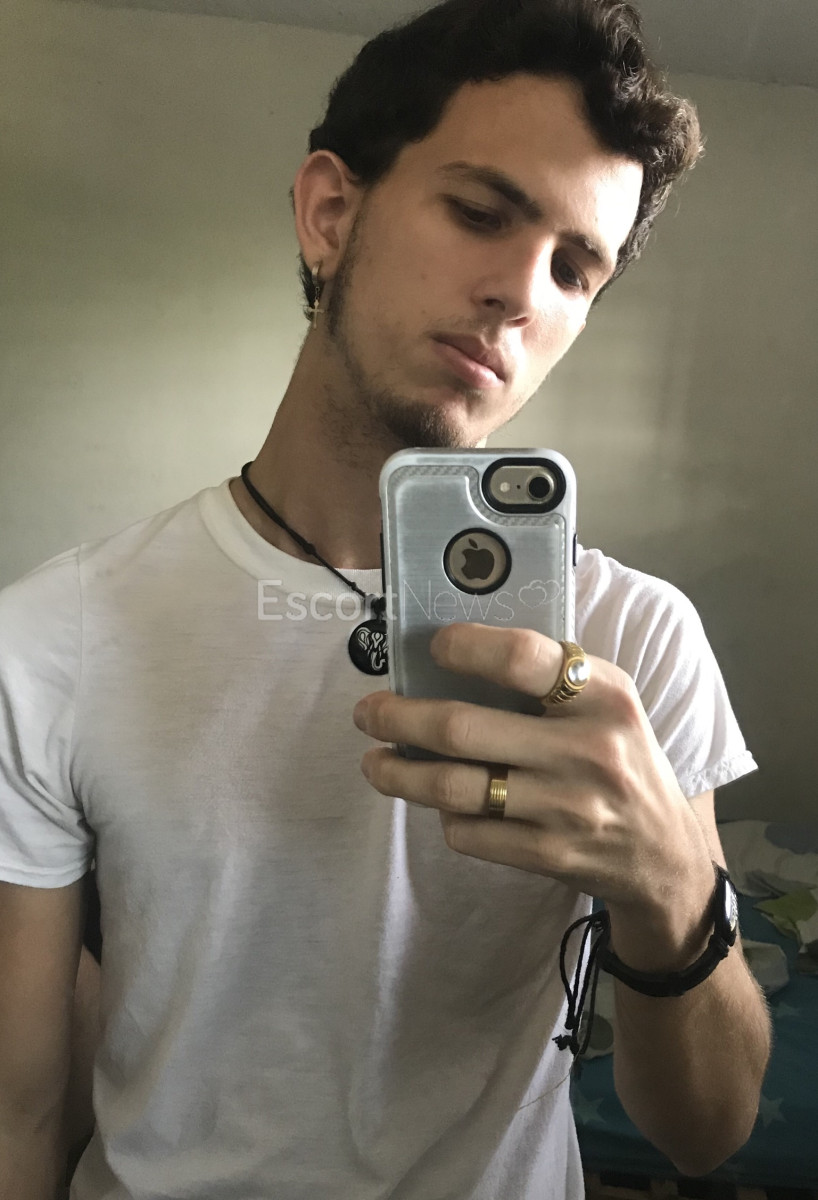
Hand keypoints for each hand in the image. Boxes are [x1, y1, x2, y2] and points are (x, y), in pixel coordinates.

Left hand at [353, 623, 715, 953]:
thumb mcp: (608, 703)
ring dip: (398, 773)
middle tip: (368, 712)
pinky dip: (443, 816)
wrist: (662, 855)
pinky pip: (469, 832)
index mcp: (603, 696)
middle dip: (398, 718)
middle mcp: (586, 750)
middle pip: (463, 729)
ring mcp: (566, 808)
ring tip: (375, 762)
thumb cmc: (620, 759)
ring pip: (453, 788)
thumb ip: (551, 677)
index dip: (466, 647)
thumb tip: (452, 654)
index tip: (433, 645)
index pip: (522, 657)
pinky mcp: (548, 855)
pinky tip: (439, 802)